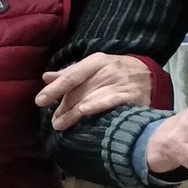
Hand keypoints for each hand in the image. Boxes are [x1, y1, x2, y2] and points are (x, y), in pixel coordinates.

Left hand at [37, 51, 155, 129]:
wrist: (147, 73)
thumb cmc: (113, 70)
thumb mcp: (93, 66)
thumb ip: (69, 73)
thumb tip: (45, 77)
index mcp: (95, 61)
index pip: (71, 76)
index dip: (54, 89)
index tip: (39, 101)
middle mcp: (106, 70)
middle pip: (79, 90)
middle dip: (63, 107)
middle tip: (53, 121)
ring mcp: (119, 82)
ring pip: (91, 98)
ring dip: (74, 113)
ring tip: (61, 125)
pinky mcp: (131, 95)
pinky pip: (112, 101)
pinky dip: (97, 106)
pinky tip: (84, 112)